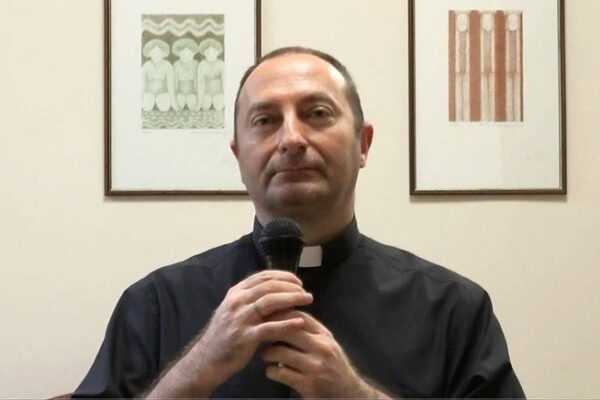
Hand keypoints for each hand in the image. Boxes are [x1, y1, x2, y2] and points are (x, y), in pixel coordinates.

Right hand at [188, 270, 312, 390]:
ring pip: (270, 301)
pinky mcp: (245, 337)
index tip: (297, 282)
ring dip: (292, 299)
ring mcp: (240, 319)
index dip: (283, 276)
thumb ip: (250, 299)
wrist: (207, 360)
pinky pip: (270, 328)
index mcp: (236, 292)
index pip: (263, 276)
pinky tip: (300, 323)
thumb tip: (275, 289)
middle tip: (306, 293)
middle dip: (291, 287)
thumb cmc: (224, 334)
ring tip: (307, 300)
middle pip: (269, 286)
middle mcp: (237, 302)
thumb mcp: (233, 309)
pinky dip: (287, 324)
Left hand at [261, 311, 390, 397]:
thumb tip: (283, 312)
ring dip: (267, 353)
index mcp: (324, 335)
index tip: (266, 315)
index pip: (298, 316)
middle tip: (261, 335)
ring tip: (267, 354)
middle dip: (269, 332)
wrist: (347, 392)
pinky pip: (278, 372)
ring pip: (278, 352)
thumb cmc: (332, 364)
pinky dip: (271, 371)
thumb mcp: (326, 342)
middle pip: (286, 331)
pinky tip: (273, 370)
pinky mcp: (307, 384)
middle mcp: (321, 348)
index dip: (278, 313)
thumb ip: (308, 329)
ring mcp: (314, 366)